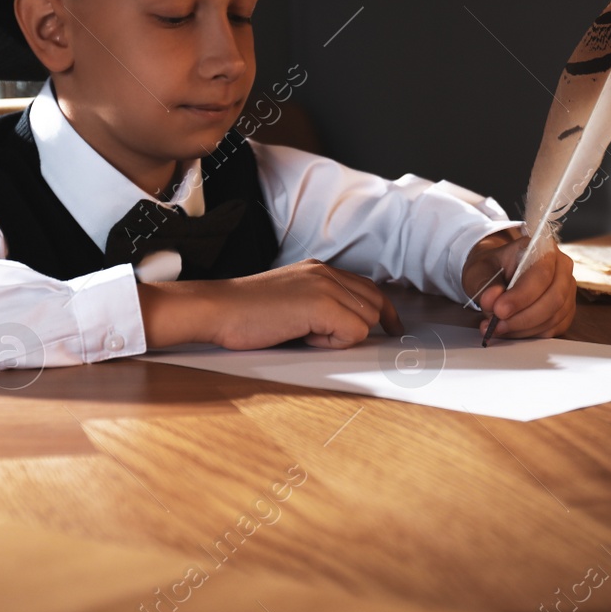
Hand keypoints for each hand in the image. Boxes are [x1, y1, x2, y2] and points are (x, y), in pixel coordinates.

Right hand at [138, 259, 405, 350]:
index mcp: (319, 269)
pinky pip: (353, 332)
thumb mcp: (290, 300)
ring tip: (306, 335)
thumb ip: (318, 304)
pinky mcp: (322, 305)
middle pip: (374, 303)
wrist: (218, 309)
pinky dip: (333, 342)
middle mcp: (326, 272)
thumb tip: (345, 326)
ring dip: (341, 336)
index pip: (367, 287)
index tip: (392, 325)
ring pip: (366, 319)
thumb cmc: (245, 313)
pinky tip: (304, 336)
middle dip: (363, 326)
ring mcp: (325, 286)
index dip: (382, 310)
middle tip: (336, 339)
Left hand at [461, 229, 575, 339]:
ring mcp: (567, 290)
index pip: (541, 274)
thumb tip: (492, 299)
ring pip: (554, 317)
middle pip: (554, 298)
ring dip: (524, 328)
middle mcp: (562, 268)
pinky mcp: (565, 311)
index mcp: (543, 248)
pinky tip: (510, 331)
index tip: (499, 310)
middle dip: (523, 317)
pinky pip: (553, 328)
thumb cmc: (492, 268)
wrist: (498, 273)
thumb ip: (484, 283)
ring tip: (497, 328)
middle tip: (497, 325)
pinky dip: (530, 334)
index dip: (521, 296)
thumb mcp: (479, 269)